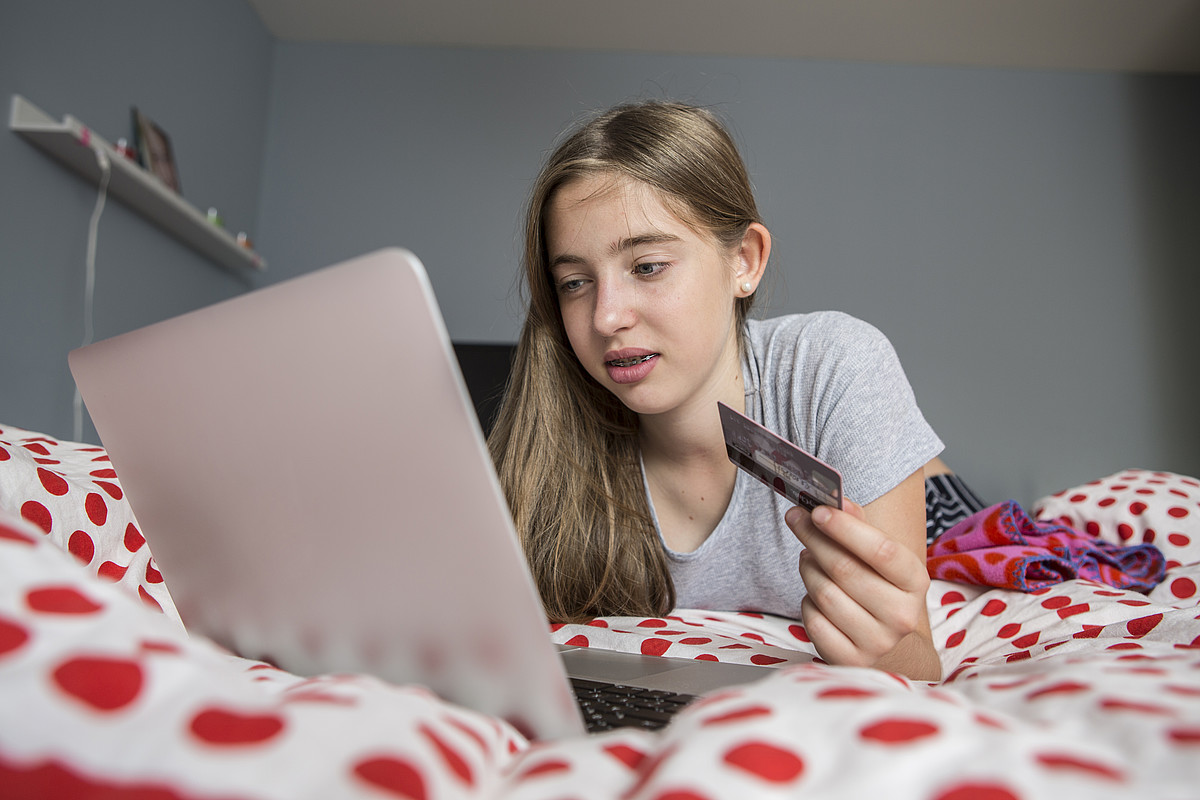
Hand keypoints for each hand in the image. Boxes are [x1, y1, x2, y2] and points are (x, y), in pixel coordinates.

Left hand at [787, 500, 936, 677]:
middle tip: (796, 519)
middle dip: (814, 539)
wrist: (885, 643)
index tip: (817, 511)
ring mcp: (877, 642)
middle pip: (844, 569)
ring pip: (824, 594)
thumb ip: (859, 526)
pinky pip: (813, 621)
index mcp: (915, 582)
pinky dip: (807, 602)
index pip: (881, 550)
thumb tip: (836, 502)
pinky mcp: (850, 660)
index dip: (845, 528)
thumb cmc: (877, 587)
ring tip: (809, 559)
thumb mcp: (879, 557)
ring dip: (808, 569)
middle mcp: (901, 616)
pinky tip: (816, 596)